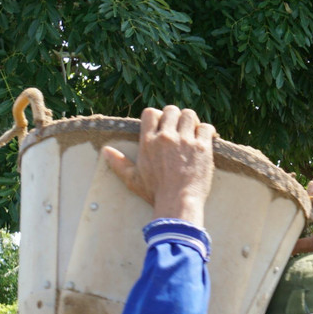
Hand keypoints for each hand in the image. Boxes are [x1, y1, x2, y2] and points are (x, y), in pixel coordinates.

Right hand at [102, 106, 214, 225]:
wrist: (178, 202)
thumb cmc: (155, 193)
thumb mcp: (132, 179)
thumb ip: (119, 163)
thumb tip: (105, 151)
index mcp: (148, 141)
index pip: (150, 112)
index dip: (158, 115)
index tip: (163, 125)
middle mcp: (166, 137)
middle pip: (172, 110)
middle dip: (176, 116)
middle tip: (180, 128)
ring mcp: (185, 141)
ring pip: (190, 115)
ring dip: (192, 121)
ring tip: (193, 132)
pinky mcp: (203, 147)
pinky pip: (207, 128)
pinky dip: (207, 131)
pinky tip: (207, 139)